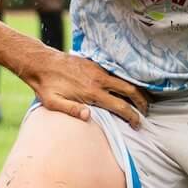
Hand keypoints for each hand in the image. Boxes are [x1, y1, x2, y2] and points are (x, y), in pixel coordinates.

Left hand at [20, 48, 147, 125]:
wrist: (41, 62)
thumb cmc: (46, 86)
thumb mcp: (52, 102)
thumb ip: (70, 110)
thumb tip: (88, 117)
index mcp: (92, 92)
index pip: (121, 106)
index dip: (133, 117)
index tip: (138, 125)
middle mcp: (99, 79)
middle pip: (130, 91)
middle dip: (142, 103)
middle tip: (146, 113)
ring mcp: (98, 70)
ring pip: (126, 80)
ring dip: (137, 91)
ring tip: (142, 102)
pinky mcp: (95, 64)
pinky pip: (116, 73)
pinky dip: (126, 81)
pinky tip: (127, 88)